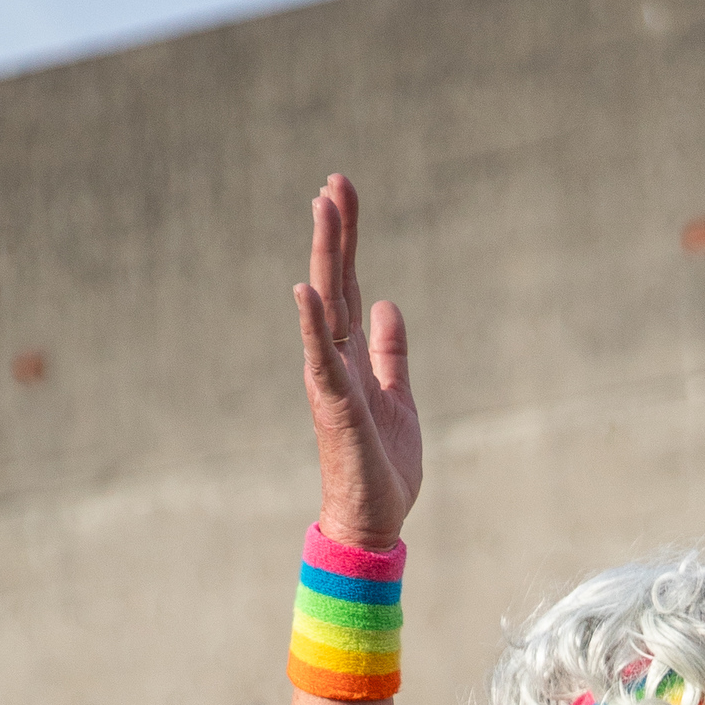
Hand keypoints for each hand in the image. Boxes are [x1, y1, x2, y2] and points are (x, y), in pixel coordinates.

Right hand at [295, 172, 422, 546]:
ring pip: (324, 308)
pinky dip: (311, 326)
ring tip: (322, 208)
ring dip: (323, 258)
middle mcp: (336, 361)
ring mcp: (332, 381)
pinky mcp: (334, 407)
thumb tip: (389, 305)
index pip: (349, 285)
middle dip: (335, 232)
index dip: (347, 239)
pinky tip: (305, 291)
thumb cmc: (382, 468)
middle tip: (334, 181)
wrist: (374, 522)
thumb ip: (392, 353)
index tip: (342, 191)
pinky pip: (321, 360)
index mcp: (353, 357)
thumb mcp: (399, 397)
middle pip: (334, 283)